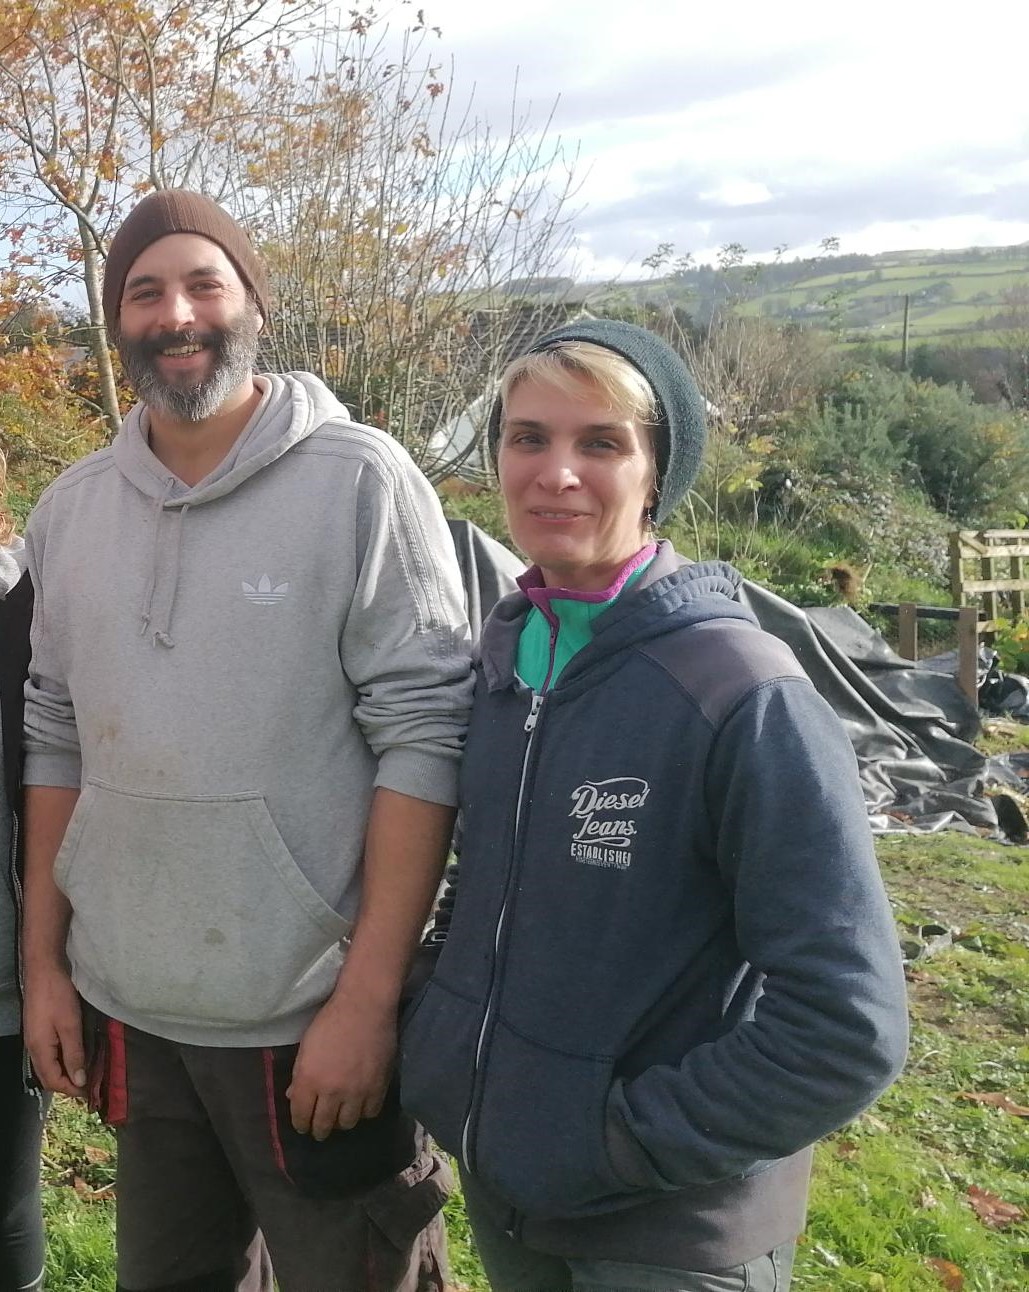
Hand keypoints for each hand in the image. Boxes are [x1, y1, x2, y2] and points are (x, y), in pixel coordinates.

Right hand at [24, 964, 85, 1096]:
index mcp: (39, 1050)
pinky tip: (74, 1056)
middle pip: (48, 1076)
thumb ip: (74, 1054)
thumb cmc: (58, 996)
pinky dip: (61, 1061)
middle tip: (88, 1086)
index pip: (53, 1080)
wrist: (44, 970)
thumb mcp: (70, 1025)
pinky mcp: (39, 1030)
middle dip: (67, 1084)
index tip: (89, 1092)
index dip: (71, 1089)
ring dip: (64, 1073)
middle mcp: (33, 1048)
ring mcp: (34, 1038)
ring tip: (84, 1074)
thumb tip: (79, 1080)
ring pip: (47, 1066)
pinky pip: (48, 1054)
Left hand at [287, 992, 396, 1140]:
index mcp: (310, 1079)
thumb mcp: (307, 1046)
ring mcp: (357, 1091)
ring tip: (341, 1116)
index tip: (303, 1125)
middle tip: (319, 1128)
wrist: (365, 1006)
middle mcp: (332, 1091)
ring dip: (341, 1122)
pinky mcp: (378, 1086)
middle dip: (318, 1130)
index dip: (300, 1124)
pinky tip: (360, 1105)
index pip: (301, 1116)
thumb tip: (294, 1097)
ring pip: (347, 1124)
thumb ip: (299, 1075)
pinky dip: (363, 1112)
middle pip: (323, 1125)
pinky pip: (370, 1113)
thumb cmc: (331, 1021)